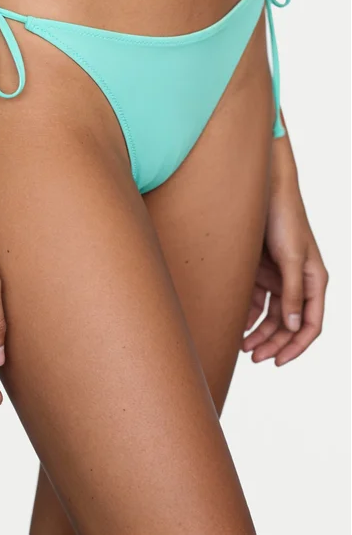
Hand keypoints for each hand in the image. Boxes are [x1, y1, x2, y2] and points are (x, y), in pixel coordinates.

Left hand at [242, 173, 328, 366]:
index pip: (310, 324)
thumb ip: (292, 292)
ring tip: (242, 346)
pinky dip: (249, 314)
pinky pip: (257, 300)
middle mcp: (299, 282)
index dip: (296, 346)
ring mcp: (280, 277)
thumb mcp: (289, 258)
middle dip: (273, 343)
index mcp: (314, 281)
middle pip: (288, 324)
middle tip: (253, 358)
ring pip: (272, 315)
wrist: (264, 191)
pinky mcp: (262, 270)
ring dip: (259, 332)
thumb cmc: (284, 219)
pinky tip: (238, 324)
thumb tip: (293, 326)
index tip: (278, 361)